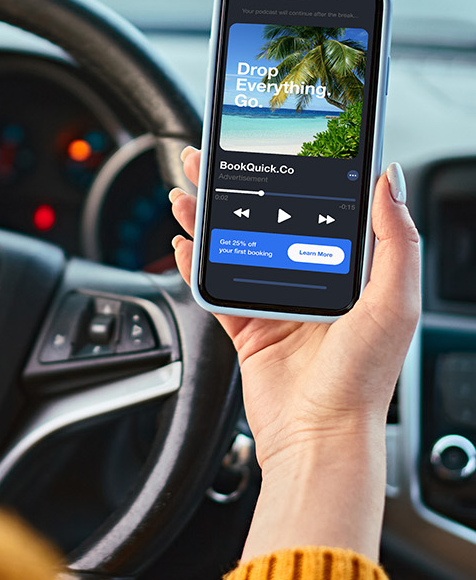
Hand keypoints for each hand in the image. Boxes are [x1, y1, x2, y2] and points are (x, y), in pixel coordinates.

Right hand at [170, 150, 420, 559]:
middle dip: (236, 185)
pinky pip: (217, 287)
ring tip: (186, 190)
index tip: (274, 142)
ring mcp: (278, 304)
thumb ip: (395, 238)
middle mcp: (314, 283)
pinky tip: (184, 241)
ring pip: (235, 245)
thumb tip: (388, 177)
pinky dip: (196, 262)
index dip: (296, 170)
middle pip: (267, 219)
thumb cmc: (364, 380)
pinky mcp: (248, 329)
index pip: (322, 205)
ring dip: (208, 216)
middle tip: (211, 156)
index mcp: (353, 272)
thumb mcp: (395, 301)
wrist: (319, 438)